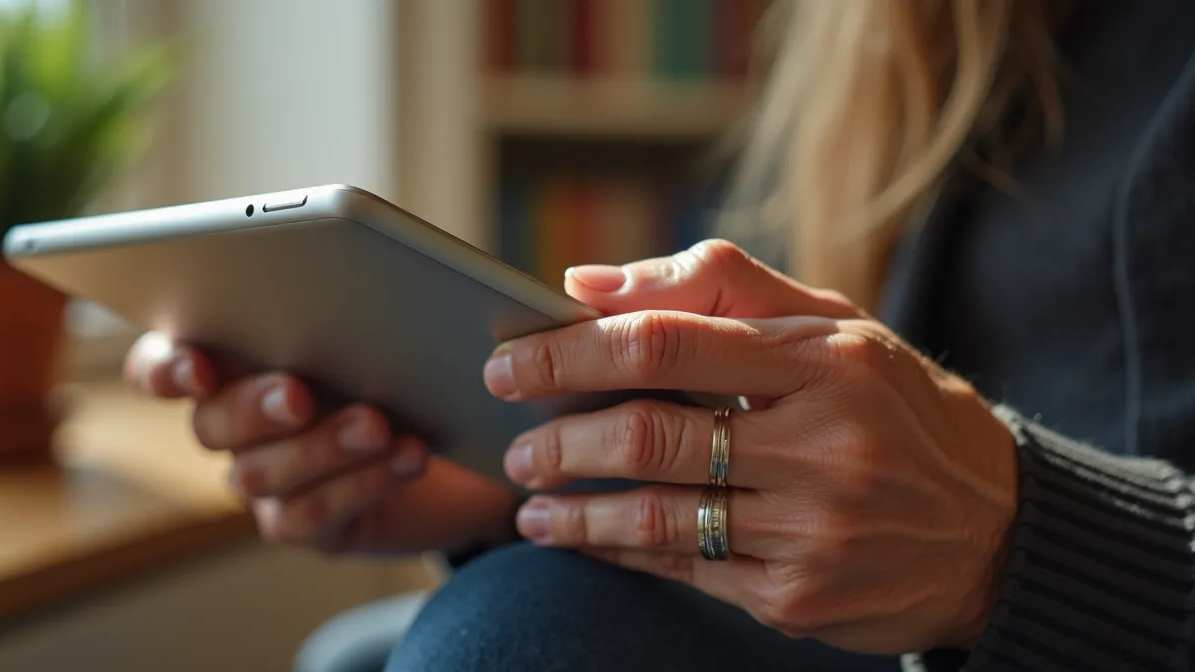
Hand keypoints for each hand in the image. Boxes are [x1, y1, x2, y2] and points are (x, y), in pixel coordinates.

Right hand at [125, 334, 518, 554]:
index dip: (163, 369)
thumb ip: (348, 304)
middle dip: (254, 407)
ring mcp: (267, 479)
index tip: (197, 367)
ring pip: (259, 474)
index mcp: (232, 360)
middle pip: (210, 423)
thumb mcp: (382, 322)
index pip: (159, 366)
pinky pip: (312, 514)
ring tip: (378, 423)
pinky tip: (408, 455)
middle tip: (299, 393)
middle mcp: (235, 424)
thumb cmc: (406, 359)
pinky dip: (363, 482)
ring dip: (323, 445)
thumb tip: (354, 288)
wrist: (456, 435)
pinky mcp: (310, 525)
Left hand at [486, 240, 1016, 653]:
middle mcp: (823, 446)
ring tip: (528, 499)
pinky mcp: (797, 597)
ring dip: (572, 508)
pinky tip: (582, 534)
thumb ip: (713, 285)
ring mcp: (811, 530)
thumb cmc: (892, 408)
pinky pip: (681, 568)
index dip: (571, 353)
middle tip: (511, 441)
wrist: (992, 530)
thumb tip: (587, 282)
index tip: (510, 362)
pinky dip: (617, 549)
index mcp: (826, 361)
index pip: (667, 346)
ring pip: (656, 516)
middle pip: (649, 437)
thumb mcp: (831, 325)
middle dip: (558, 439)